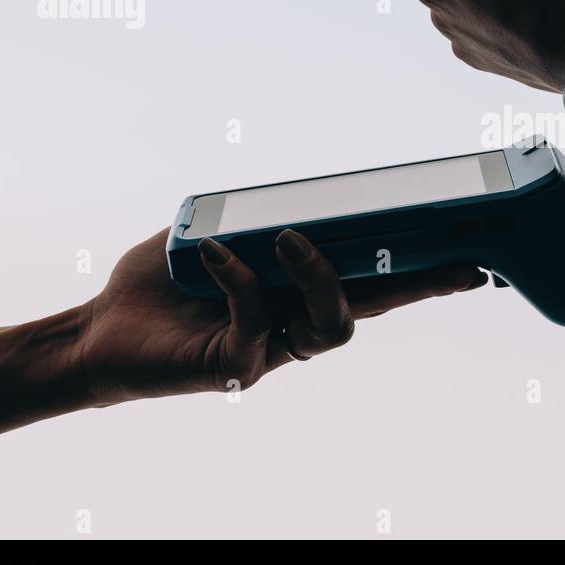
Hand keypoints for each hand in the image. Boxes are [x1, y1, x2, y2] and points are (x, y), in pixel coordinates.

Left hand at [77, 228, 486, 406]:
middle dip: (417, 285)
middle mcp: (293, 325)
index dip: (417, 274)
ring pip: (332, 324)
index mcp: (296, 294)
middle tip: (452, 263)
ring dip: (320, 276)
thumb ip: (253, 217)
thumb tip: (295, 197)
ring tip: (288, 239)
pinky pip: (258, 318)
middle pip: (373, 308)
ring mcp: (270, 350)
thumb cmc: (158, 284)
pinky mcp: (236, 367)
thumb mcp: (213, 234)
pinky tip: (214, 253)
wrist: (100, 330)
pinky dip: (240, 277)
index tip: (464, 260)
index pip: (371, 282)